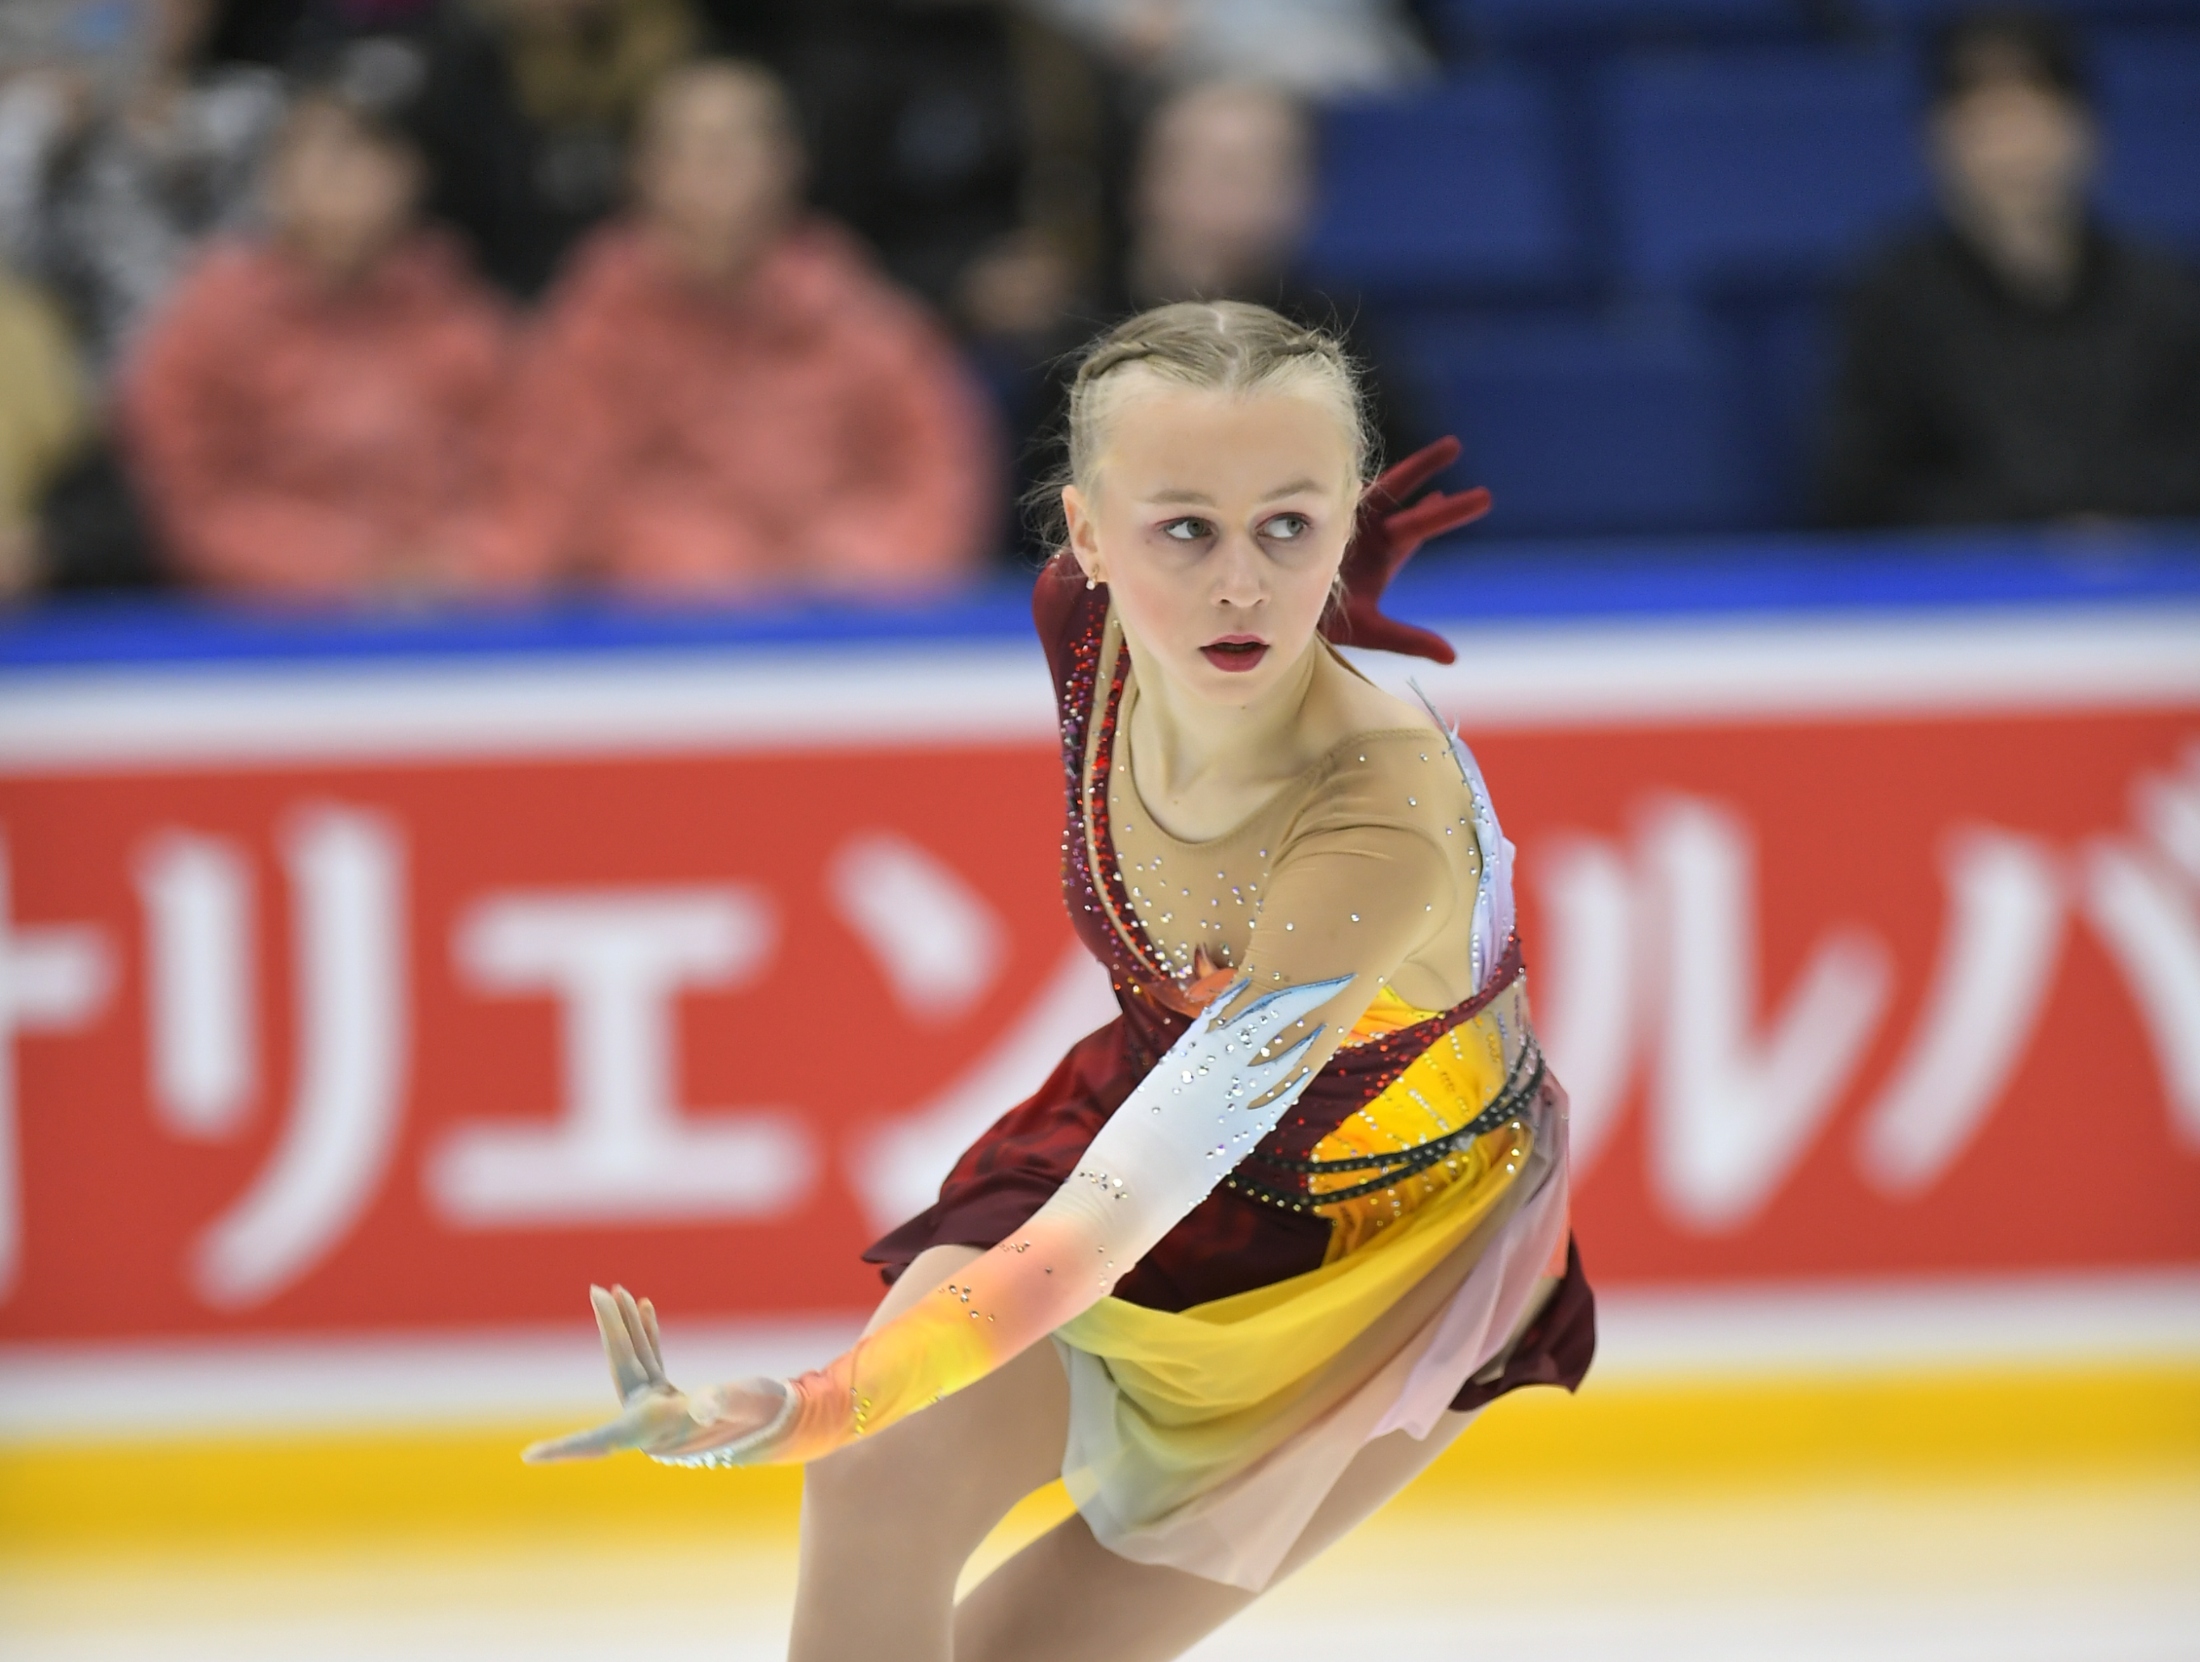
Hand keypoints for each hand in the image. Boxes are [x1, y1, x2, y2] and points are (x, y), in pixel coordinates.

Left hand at [521, 1284, 785, 1464]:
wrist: (789, 1424)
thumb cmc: (770, 1417)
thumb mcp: (751, 1403)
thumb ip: (729, 1401)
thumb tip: (704, 1399)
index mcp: (661, 1432)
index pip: (604, 1440)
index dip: (567, 1449)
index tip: (529, 1457)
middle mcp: (653, 1425)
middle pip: (622, 1373)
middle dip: (609, 1332)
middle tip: (598, 1289)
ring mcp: (660, 1410)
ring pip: (633, 1363)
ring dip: (625, 1327)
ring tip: (614, 1289)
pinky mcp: (672, 1398)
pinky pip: (650, 1361)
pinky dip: (645, 1335)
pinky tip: (641, 1307)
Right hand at [1328, 437, 1491, 664]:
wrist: (1277, 607)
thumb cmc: (1323, 622)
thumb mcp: (1371, 631)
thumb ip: (1410, 639)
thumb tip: (1452, 658)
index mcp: (1380, 558)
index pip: (1416, 533)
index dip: (1441, 515)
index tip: (1471, 497)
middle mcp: (1368, 535)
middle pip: (1412, 508)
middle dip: (1440, 492)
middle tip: (1471, 469)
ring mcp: (1347, 518)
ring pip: (1391, 486)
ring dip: (1422, 468)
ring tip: (1455, 448)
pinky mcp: (1324, 508)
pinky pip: (1351, 481)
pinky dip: (1367, 466)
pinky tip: (1383, 449)